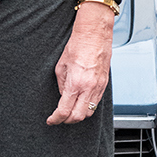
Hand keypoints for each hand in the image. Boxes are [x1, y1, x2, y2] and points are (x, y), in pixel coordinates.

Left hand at [47, 3, 114, 124]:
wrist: (94, 35)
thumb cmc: (77, 45)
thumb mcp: (60, 66)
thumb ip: (62, 84)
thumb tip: (62, 96)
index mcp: (76, 84)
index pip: (64, 111)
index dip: (56, 119)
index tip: (51, 120)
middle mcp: (89, 88)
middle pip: (78, 116)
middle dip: (67, 121)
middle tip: (59, 118)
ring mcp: (99, 87)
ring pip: (89, 112)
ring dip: (78, 115)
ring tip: (70, 111)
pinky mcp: (104, 84)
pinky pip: (96, 102)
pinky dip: (88, 107)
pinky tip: (81, 102)